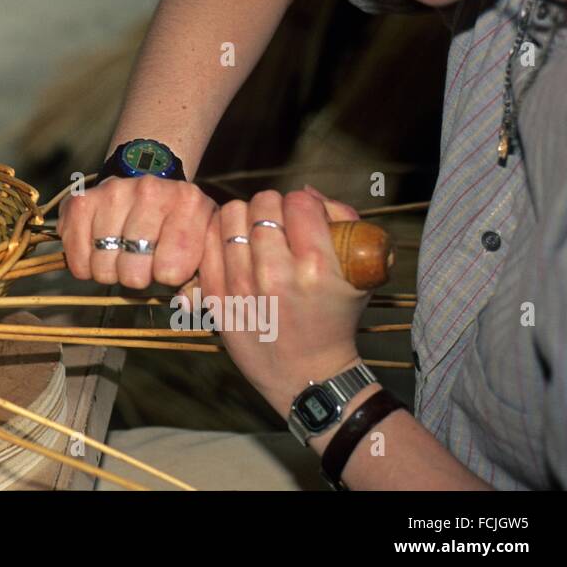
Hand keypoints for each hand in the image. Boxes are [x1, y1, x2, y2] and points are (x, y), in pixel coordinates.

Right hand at [57, 174, 216, 288]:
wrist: (152, 189)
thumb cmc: (179, 225)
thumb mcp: (205, 245)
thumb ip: (207, 280)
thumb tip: (185, 304)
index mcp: (189, 203)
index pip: (172, 270)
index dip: (168, 278)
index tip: (168, 265)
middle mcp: (150, 191)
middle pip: (133, 272)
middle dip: (137, 277)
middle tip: (142, 264)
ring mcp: (113, 193)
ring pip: (103, 266)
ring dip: (110, 271)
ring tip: (122, 256)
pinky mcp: (82, 200)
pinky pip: (77, 256)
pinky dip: (85, 265)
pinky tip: (100, 251)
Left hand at [191, 186, 369, 415]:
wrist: (307, 374)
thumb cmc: (335, 318)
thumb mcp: (360, 274)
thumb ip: (344, 222)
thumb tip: (306, 192)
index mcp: (317, 267)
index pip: (299, 203)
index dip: (303, 205)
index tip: (304, 218)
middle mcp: (276, 275)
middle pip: (262, 204)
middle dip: (273, 207)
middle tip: (278, 224)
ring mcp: (241, 286)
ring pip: (231, 216)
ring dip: (244, 218)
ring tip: (254, 232)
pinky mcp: (216, 297)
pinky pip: (207, 242)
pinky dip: (218, 236)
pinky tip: (233, 245)